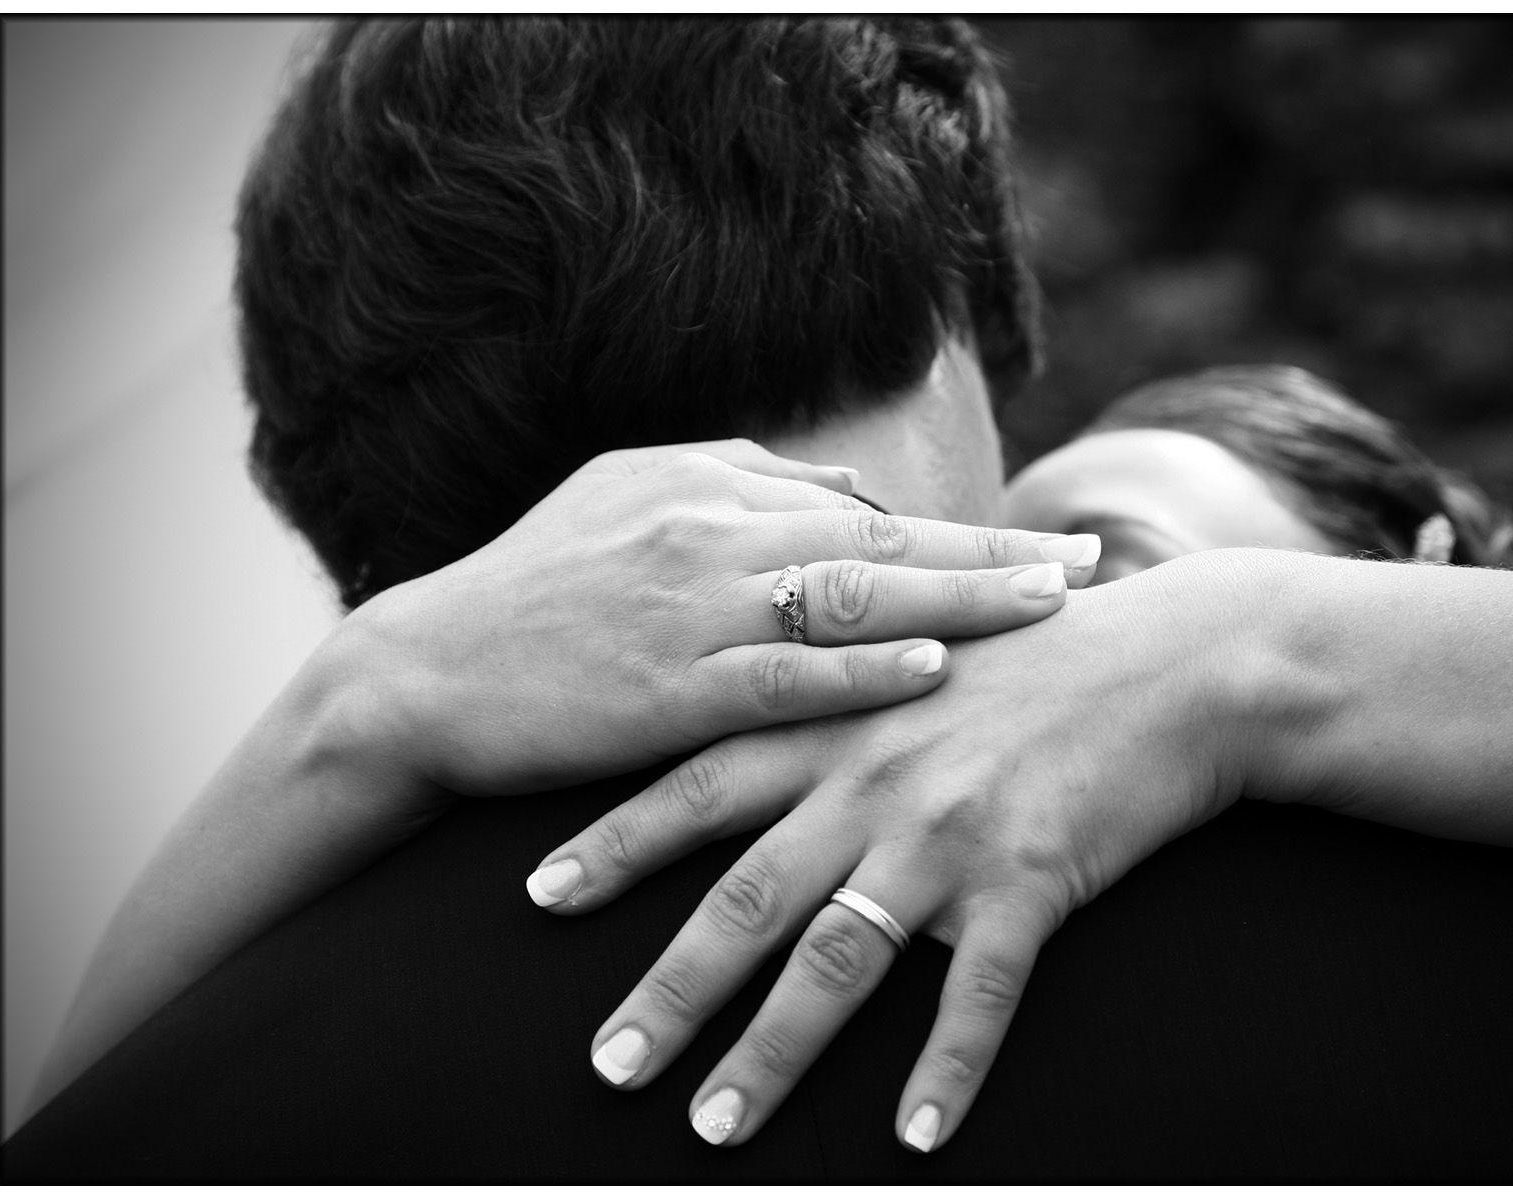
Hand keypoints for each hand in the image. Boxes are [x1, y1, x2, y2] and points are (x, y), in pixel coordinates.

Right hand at [334, 438, 1102, 800]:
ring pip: (849, 599)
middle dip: (994, 556)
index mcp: (702, 482)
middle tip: (1090, 565)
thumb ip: (739, 487)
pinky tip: (931, 674)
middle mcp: (707, 528)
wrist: (423, 673)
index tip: (1047, 546)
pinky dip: (859, 674)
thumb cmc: (532, 593)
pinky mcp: (665, 687)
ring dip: (956, 602)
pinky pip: (780, 676)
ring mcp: (689, 607)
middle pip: (881, 540)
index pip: (862, 506)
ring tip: (1049, 608)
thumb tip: (851, 495)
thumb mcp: (626, 502)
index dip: (961, 531)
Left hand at [532, 553, 1268, 1150]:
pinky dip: (945, 1069)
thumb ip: (840, 686)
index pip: (699, 786)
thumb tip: (778, 728)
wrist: (1175, 659)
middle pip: (746, 899)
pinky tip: (917, 1138)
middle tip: (607, 1067)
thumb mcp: (924, 647)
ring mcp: (948, 833)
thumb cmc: (1043, 652)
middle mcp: (874, 780)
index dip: (616, 844)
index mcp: (839, 721)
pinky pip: (976, 994)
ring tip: (716, 1127)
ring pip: (837, 961)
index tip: (538, 896)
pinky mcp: (1028, 879)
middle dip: (668, 989)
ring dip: (772, 1053)